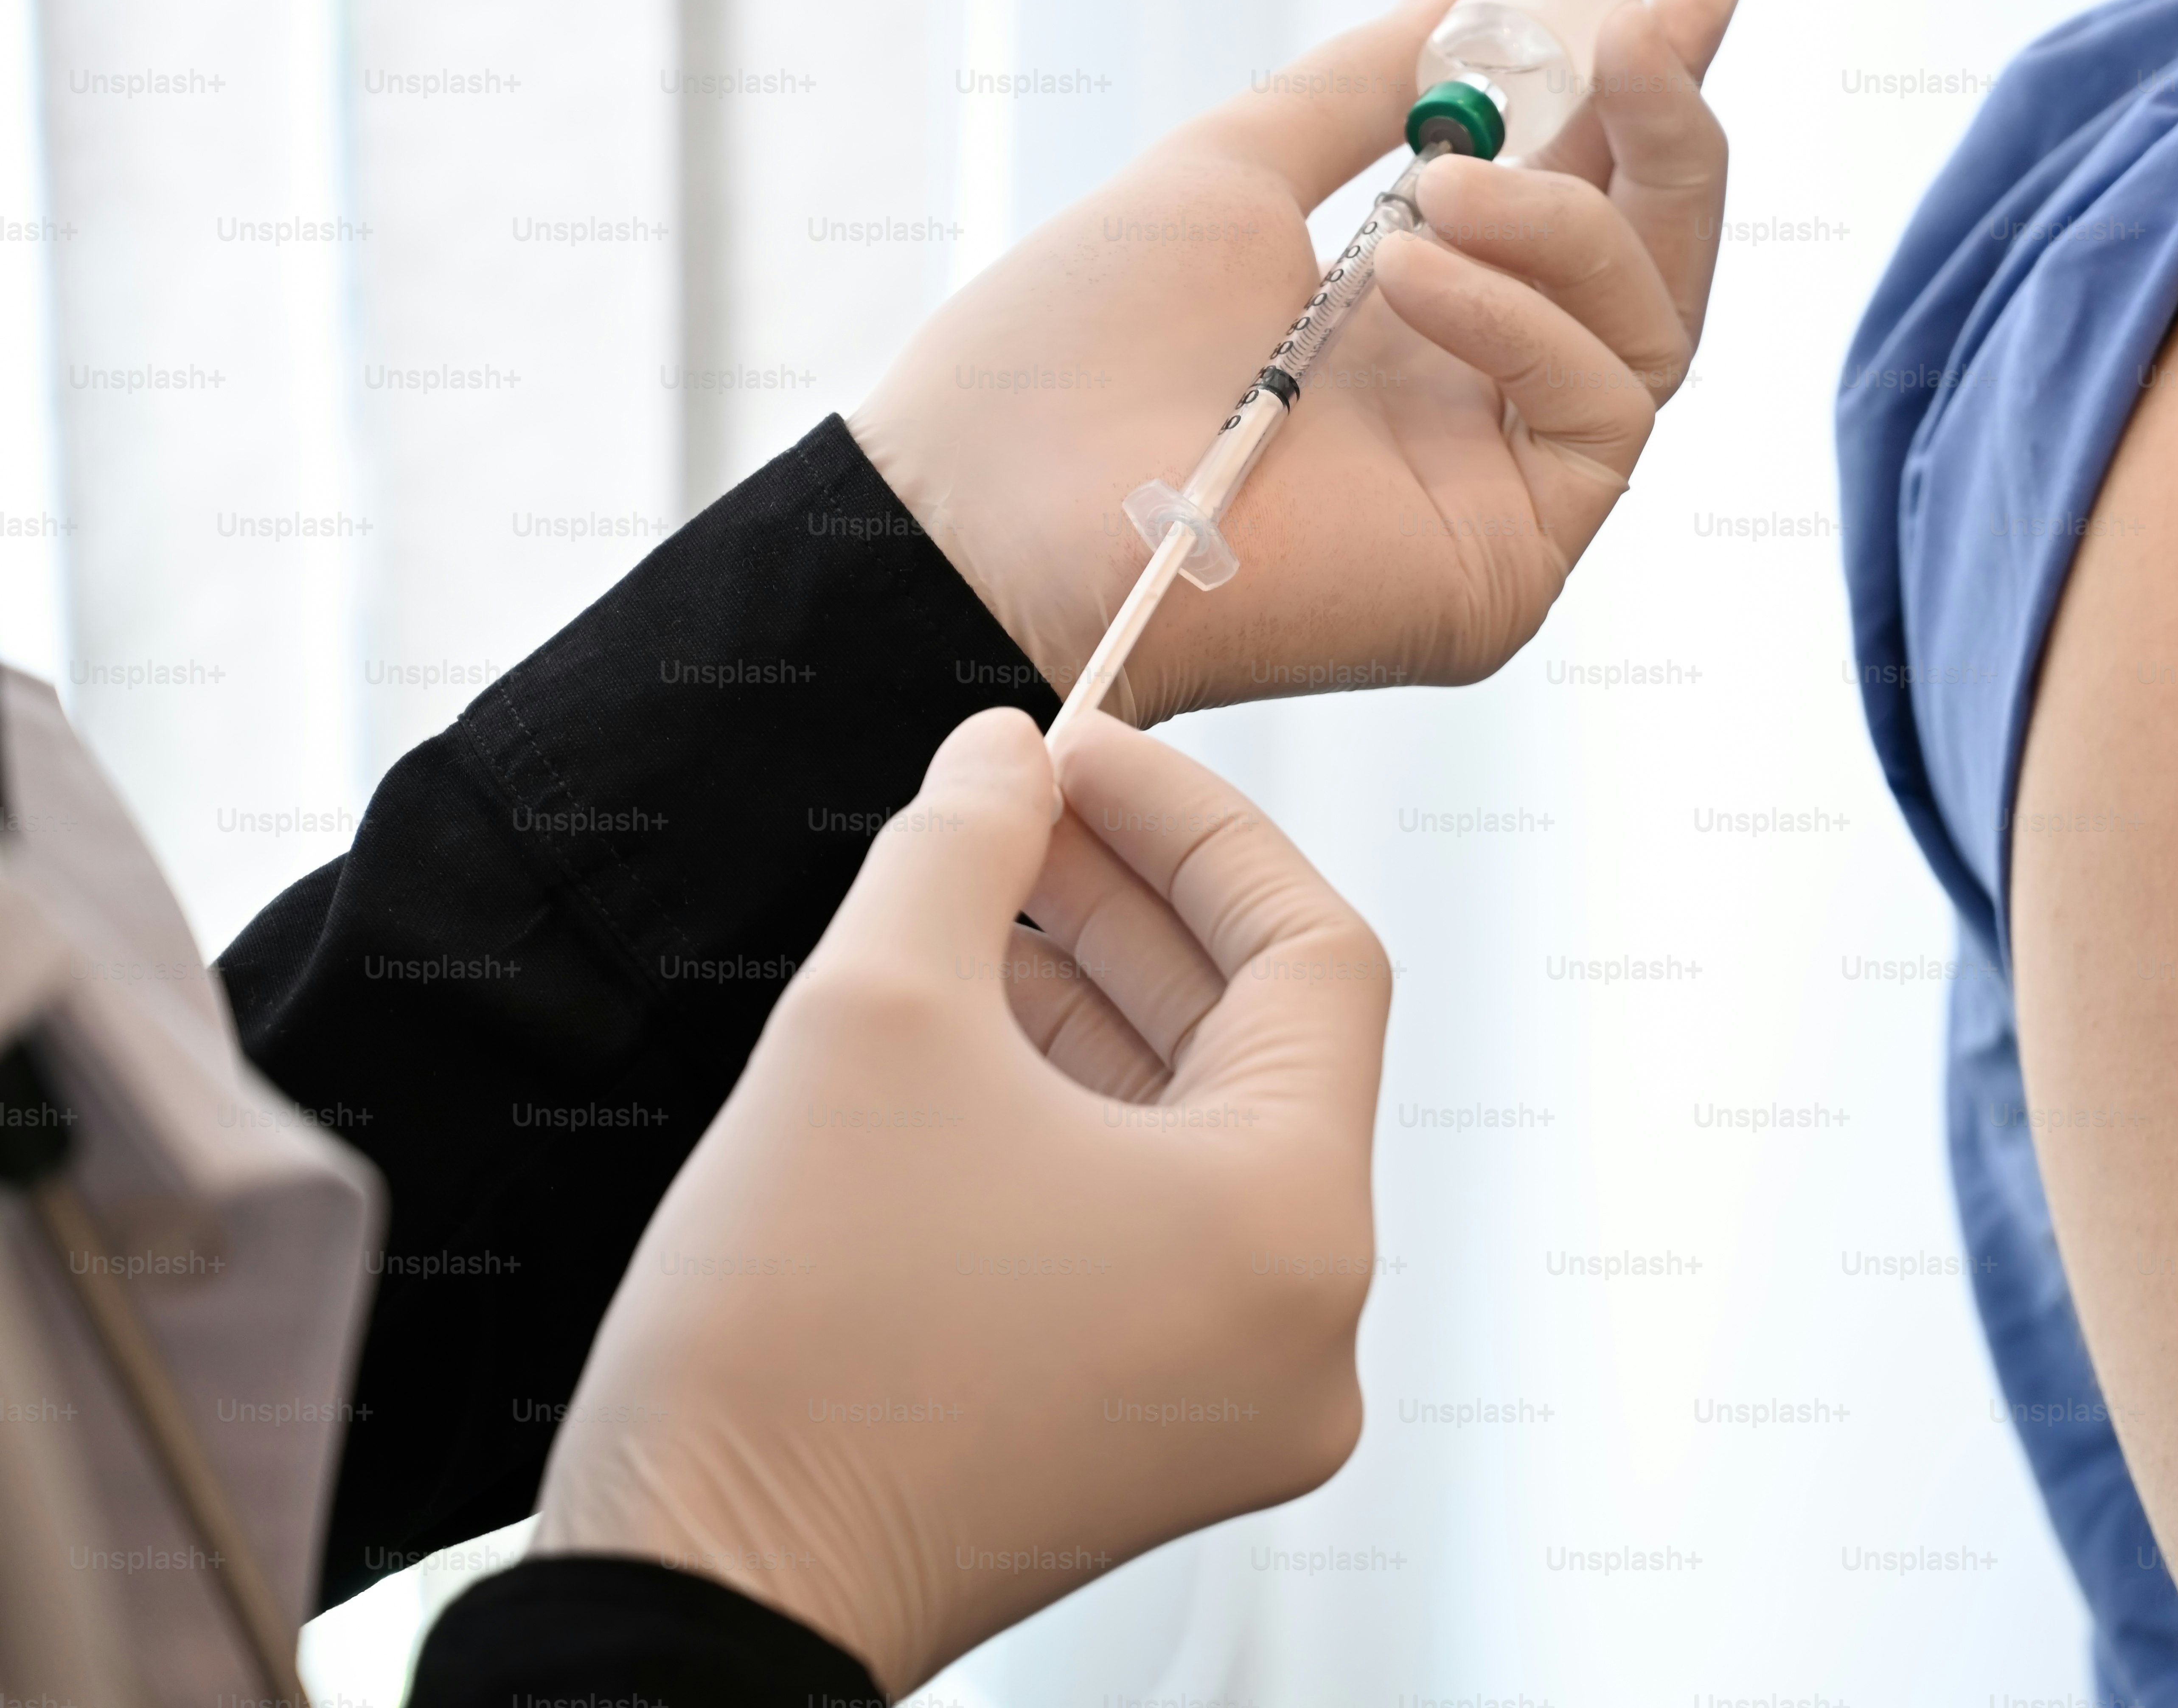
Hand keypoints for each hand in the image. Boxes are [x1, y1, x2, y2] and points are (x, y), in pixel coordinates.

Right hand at [529, 707, 1387, 1695]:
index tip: (1083, 755)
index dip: (1196, 828)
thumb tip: (1007, 757)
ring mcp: (1245, 1399)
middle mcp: (1311, 1330)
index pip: (1313, 953)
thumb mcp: (877, 1010)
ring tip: (987, 902)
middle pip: (1266, 1048)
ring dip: (1105, 1010)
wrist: (696, 1591)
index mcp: (1297, 1229)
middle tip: (1025, 811)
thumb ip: (967, 844)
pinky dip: (1087, 1127)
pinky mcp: (1160, 1437)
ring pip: (1206, 1140)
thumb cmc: (790, 1335)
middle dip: (1140, 912)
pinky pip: (1163, 1235)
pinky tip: (987, 1033)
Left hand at [851, 0, 1740, 721]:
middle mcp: (1485, 406)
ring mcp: (1506, 492)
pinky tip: (1413, 276)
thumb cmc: (1076, 351)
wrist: (995, 505)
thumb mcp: (1237, 170)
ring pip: (1646, 331)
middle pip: (1655, 269)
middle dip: (1666, 137)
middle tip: (1642, 34)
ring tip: (1437, 188)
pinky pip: (1595, 411)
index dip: (1650, 99)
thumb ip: (1362, 90)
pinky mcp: (1511, 566)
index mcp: (1431, 320)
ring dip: (1558, 226)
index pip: (1589, 203)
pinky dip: (1516, 320)